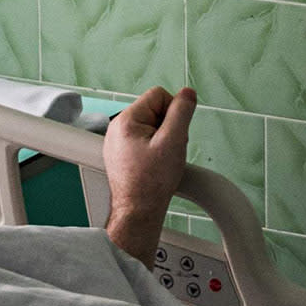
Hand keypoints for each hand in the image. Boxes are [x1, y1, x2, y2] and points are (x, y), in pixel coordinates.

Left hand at [102, 85, 195, 258]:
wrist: (138, 211)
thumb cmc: (151, 183)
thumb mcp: (174, 141)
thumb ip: (182, 112)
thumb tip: (187, 93)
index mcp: (126, 121)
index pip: (158, 95)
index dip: (174, 111)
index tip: (174, 133)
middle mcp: (118, 128)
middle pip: (155, 110)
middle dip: (169, 127)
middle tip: (168, 149)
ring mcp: (119, 142)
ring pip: (152, 126)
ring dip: (164, 139)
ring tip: (163, 160)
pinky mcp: (123, 154)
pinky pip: (146, 141)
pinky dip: (156, 150)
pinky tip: (157, 165)